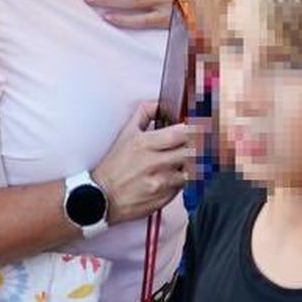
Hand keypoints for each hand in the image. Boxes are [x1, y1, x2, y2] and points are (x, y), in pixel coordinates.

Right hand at [91, 103, 203, 224]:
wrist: (100, 198)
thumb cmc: (114, 166)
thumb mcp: (126, 134)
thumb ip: (144, 114)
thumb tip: (161, 103)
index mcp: (145, 143)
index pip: (184, 132)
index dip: (197, 129)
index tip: (200, 129)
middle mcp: (154, 163)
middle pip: (192, 150)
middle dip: (196, 147)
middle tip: (191, 146)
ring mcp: (160, 182)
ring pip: (191, 169)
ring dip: (189, 165)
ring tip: (178, 163)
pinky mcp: (164, 198)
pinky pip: (183, 186)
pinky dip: (180, 181)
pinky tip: (170, 178)